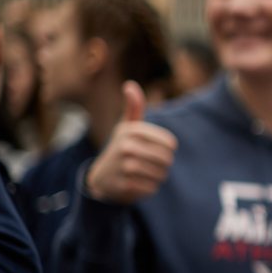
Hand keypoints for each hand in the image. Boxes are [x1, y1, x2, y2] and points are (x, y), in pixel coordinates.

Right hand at [86, 81, 177, 203]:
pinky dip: (149, 187)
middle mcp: (126, 146)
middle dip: (163, 164)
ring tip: (144, 172)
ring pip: (161, 174)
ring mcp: (124, 166)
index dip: (168, 149)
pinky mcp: (124, 185)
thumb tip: (130, 85)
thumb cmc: (121, 148)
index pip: (170, 144)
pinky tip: (137, 183)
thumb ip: (133, 107)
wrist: (101, 178)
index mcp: (131, 130)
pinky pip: (152, 188)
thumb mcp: (126, 127)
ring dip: (157, 176)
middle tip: (150, 163)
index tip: (158, 149)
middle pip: (167, 159)